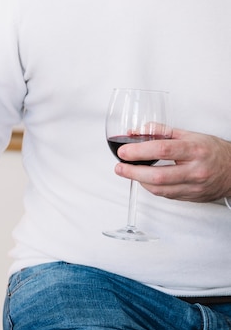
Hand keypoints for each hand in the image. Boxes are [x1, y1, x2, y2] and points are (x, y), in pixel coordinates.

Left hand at [115, 128, 230, 202]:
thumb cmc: (211, 150)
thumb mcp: (188, 134)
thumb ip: (161, 132)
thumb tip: (136, 131)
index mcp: (194, 150)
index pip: (162, 150)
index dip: (139, 151)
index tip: (123, 152)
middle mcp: (195, 170)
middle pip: (158, 176)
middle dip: (133, 172)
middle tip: (119, 167)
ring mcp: (194, 187)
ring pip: (160, 189)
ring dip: (139, 181)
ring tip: (128, 172)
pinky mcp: (192, 198)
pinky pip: (167, 195)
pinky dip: (152, 187)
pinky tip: (145, 180)